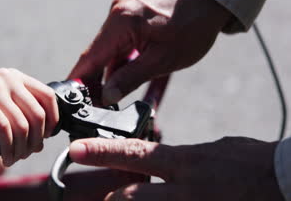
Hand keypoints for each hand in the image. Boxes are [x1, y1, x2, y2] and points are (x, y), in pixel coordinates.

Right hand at [0, 68, 58, 166]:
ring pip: (22, 124)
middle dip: (35, 141)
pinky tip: (6, 157)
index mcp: (17, 77)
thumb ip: (24, 113)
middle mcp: (7, 77)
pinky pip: (3, 127)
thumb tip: (48, 134)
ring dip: (21, 149)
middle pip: (37, 114)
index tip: (43, 139)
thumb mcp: (5, 110)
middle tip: (25, 154)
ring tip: (13, 158)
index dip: (52, 122)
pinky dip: (8, 147)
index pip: (48, 97)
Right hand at [68, 0, 232, 104]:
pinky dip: (118, 60)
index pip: (90, 57)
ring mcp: (122, 12)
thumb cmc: (194, 26)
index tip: (67, 101)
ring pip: (107, 49)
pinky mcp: (130, 14)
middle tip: (91, 106)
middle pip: (95, 54)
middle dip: (92, 80)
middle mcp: (116, 13)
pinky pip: (117, 41)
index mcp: (121, 22)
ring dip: (107, 71)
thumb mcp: (162, 60)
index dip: (78, 81)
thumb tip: (105, 96)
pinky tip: (121, 77)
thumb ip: (129, 78)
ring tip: (109, 97)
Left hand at [69, 137, 283, 200]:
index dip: (100, 152)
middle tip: (105, 196)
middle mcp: (182, 189)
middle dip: (112, 199)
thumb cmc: (250, 161)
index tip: (75, 149)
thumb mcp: (212, 150)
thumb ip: (182, 157)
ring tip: (124, 198)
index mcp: (184, 162)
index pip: (132, 154)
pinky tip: (163, 200)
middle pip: (128, 197)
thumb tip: (163, 161)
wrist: (285, 182)